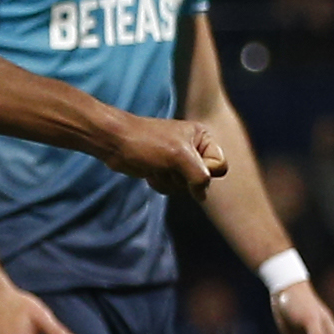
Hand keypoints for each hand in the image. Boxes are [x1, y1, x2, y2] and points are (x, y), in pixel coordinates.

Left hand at [103, 117, 226, 199]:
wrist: (114, 143)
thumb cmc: (146, 142)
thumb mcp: (180, 156)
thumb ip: (200, 177)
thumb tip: (201, 196)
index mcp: (202, 137)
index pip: (219, 166)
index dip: (203, 171)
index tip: (183, 162)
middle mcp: (193, 148)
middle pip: (203, 180)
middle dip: (182, 177)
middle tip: (166, 163)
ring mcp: (178, 161)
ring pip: (187, 187)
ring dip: (169, 180)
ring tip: (156, 165)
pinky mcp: (164, 170)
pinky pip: (172, 188)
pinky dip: (160, 183)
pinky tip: (149, 171)